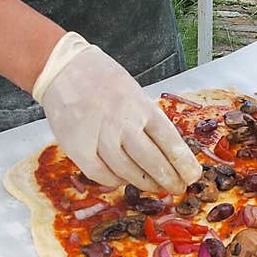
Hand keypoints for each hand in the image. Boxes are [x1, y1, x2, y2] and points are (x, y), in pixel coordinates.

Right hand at [33, 33, 202, 190]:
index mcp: (141, 107)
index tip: (192, 176)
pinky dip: (115, 181)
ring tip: (153, 186)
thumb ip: (147, 119)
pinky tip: (121, 179)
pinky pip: (101, 175)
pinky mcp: (78, 148)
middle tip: (176, 188)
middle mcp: (123, 122)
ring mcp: (99, 136)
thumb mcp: (134, 92)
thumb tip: (168, 152)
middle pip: (152, 162)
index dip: (184, 164)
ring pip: (128, 172)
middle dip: (168, 180)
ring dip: (144, 183)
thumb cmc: (103, 80)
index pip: (170, 142)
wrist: (63, 68)